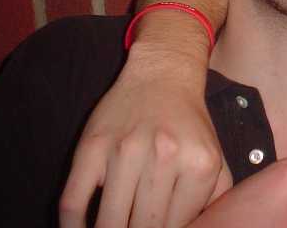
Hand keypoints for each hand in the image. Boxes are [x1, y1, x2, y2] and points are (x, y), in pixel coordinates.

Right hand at [59, 42, 231, 227]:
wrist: (163, 74)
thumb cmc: (188, 124)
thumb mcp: (214, 157)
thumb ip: (213, 200)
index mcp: (199, 164)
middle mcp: (164, 156)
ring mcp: (125, 151)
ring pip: (108, 222)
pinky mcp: (92, 147)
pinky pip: (72, 202)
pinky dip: (71, 227)